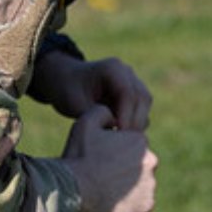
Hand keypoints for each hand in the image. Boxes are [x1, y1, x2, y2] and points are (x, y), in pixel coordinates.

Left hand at [31, 52, 152, 129]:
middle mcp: (127, 72)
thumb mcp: (75, 104)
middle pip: (143, 98)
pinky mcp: (133, 94)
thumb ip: (96, 117)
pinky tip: (120, 136)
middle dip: (135, 122)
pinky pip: (141, 110)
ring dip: (136, 124)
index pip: (128, 93)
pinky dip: (134, 123)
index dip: (126, 115)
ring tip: (120, 141)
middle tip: (122, 143)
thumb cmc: (67, 90)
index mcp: (112, 69)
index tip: (118, 134)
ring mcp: (133, 81)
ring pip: (145, 105)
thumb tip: (117, 133)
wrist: (66, 81)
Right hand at [61, 105, 157, 211]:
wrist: (74, 190)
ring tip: (104, 192)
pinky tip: (111, 204)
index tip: (100, 160)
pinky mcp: (146, 206)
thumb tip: (113, 114)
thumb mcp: (85, 122)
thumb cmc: (79, 155)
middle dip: (123, 170)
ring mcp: (150, 185)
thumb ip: (103, 111)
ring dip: (126, 189)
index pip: (131, 147)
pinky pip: (139, 205)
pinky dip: (128, 206)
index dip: (114, 153)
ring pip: (139, 186)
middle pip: (137, 166)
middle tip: (101, 177)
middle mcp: (151, 161)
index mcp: (139, 141)